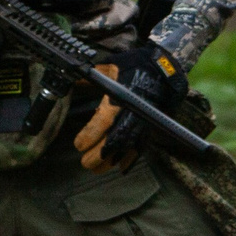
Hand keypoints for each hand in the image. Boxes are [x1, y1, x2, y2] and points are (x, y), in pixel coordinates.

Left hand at [74, 43, 188, 172]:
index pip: (103, 121)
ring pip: (127, 147)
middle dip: (98, 155)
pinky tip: (120, 167)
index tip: (78, 144)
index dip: (90, 135)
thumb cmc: (135, 66)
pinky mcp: (150, 126)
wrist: (164, 69)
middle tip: (85, 163)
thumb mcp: (110, 66)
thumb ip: (91, 76)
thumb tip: (71, 78)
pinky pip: (141, 147)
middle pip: (114, 140)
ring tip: (97, 169)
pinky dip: (131, 158)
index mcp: (121, 98)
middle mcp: (132, 114)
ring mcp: (143, 122)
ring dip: (111, 161)